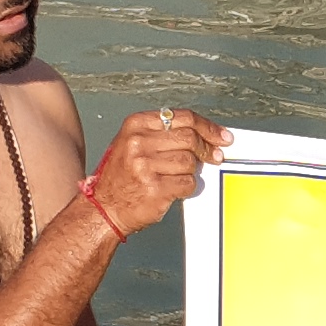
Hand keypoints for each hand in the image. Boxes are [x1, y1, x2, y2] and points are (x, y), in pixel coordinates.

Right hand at [87, 107, 228, 236]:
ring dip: (191, 171)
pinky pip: (187, 183)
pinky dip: (187, 187)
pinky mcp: (155, 188)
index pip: (183, 117)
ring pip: (190, 162)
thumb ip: (162, 133)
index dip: (207, 126)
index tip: (221, 135)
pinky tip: (175, 189)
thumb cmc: (120, 177)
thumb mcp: (132, 143)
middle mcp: (138, 142)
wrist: (103, 209)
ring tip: (178, 176)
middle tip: (215, 156)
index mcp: (135, 125)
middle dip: (207, 149)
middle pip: (190, 138)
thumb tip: (202, 133)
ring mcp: (145, 166)